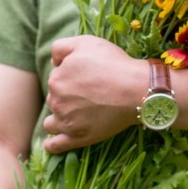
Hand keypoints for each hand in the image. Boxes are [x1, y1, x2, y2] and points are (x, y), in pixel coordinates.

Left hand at [43, 36, 143, 152]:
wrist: (135, 89)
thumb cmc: (114, 64)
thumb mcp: (86, 43)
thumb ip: (61, 47)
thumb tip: (53, 62)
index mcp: (56, 79)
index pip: (56, 78)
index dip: (71, 76)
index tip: (87, 77)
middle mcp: (56, 101)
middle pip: (54, 99)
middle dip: (66, 97)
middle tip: (88, 94)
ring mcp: (66, 122)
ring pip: (52, 122)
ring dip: (59, 118)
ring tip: (74, 116)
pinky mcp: (76, 138)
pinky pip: (55, 145)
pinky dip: (52, 144)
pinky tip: (53, 142)